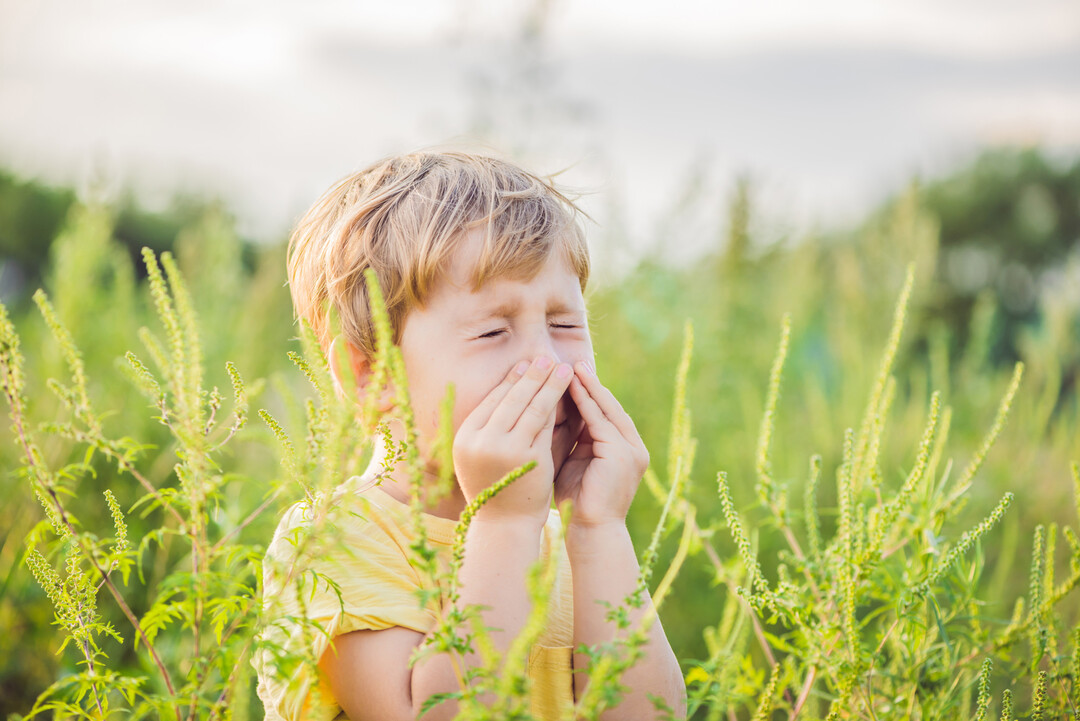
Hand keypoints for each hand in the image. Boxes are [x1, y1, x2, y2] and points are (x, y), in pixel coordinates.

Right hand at [453, 356, 573, 525]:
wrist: (505, 525)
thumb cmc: (498, 488)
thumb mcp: (487, 455)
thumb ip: (499, 427)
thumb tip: (516, 387)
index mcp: (464, 437)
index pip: (491, 401)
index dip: (510, 381)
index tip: (524, 365)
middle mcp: (480, 440)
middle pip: (510, 399)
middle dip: (531, 375)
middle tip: (545, 356)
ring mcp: (504, 449)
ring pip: (530, 407)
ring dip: (548, 384)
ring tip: (562, 367)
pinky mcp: (527, 457)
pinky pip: (544, 424)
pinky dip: (556, 406)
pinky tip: (566, 392)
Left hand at [554, 362, 648, 528]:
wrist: (590, 532)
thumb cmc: (576, 502)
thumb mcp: (574, 462)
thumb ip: (572, 439)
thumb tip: (552, 412)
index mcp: (625, 450)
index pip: (605, 414)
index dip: (589, 393)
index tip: (570, 374)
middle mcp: (634, 448)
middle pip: (610, 407)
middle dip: (591, 384)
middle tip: (573, 361)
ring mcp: (631, 450)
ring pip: (606, 410)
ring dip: (588, 388)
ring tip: (571, 367)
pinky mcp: (622, 454)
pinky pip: (600, 422)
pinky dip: (585, 404)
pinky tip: (571, 388)